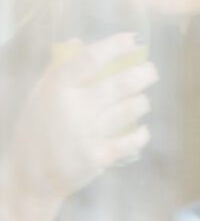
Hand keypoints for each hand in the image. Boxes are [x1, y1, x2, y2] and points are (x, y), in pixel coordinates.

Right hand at [3, 33, 156, 206]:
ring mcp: (87, 133)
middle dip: (144, 74)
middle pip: (120, 84)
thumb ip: (57, 69)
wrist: (26, 180)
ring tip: (142, 101)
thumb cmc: (35, 132)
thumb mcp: (39, 98)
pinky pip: (132, 139)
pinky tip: (141, 130)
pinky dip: (141, 133)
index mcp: (56, 90)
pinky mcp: (98, 157)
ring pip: (130, 108)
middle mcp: (72, 109)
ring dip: (141, 102)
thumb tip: (78, 41)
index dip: (114, 46)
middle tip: (151, 71)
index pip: (89, 59)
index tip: (132, 39)